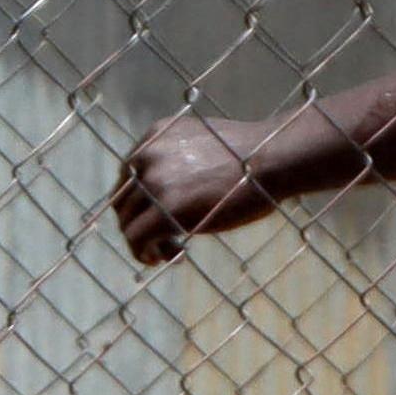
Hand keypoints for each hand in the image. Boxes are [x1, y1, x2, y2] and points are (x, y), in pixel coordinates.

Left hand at [113, 115, 278, 264]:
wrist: (272, 158)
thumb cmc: (253, 155)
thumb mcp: (205, 145)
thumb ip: (182, 160)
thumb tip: (176, 188)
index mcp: (156, 136)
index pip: (128, 175)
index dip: (139, 202)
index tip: (158, 217)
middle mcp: (147, 155)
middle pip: (123, 200)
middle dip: (140, 223)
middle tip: (164, 240)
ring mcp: (154, 181)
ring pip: (127, 223)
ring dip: (144, 241)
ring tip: (169, 252)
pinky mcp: (165, 208)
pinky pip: (136, 239)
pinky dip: (144, 253)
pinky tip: (166, 258)